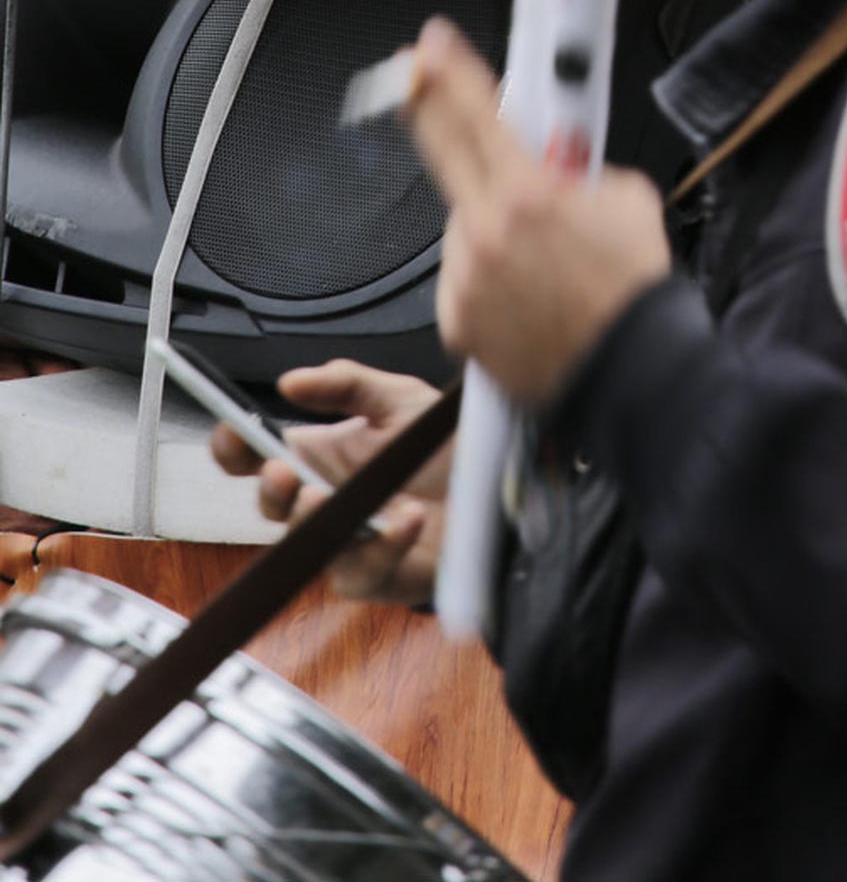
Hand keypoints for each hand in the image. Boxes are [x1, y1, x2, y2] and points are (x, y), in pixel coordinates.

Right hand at [210, 359, 446, 603]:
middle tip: (283, 472)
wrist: (500, 491)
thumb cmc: (444, 451)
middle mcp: (325, 502)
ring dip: (312, 521)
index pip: (257, 457)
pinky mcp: (377, 578)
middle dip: (270, 489)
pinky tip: (404, 519)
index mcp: (320, 457)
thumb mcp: (399, 399)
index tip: (232, 434)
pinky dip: (384, 544)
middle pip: (272, 506)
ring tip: (325, 497)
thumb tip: (290, 381)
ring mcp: (346, 544)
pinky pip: (365, 571)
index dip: (235, 449)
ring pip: (306, 545)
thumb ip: (347, 384)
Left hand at [404, 17, 670, 406]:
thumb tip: (560, 161)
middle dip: (428, 108)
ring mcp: (466, 279)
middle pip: (443, 152)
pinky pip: (463, 280)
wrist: (629, 370)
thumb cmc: (632, 287)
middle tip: (413, 77)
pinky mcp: (457, 322)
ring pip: (463, 228)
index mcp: (530, 191)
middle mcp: (486, 231)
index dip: (451, 70)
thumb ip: (582, 168)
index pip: (479, 113)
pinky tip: (524, 295)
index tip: (431, 45)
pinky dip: (485, 279)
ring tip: (537, 259)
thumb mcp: (625, 197)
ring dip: (487, 226)